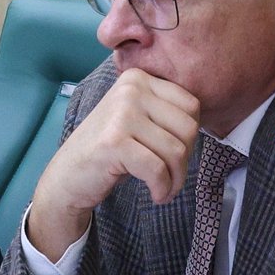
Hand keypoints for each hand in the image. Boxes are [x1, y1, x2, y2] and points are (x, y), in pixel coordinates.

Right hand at [27, 68, 199, 258]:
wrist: (68, 176)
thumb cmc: (109, 151)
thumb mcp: (137, 119)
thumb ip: (164, 111)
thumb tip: (205, 120)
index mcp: (137, 79)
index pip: (191, 105)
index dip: (190, 136)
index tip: (174, 153)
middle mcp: (129, 90)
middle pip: (188, 127)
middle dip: (185, 160)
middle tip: (170, 175)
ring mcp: (120, 114)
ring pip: (176, 151)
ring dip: (175, 179)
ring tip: (163, 188)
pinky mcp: (114, 142)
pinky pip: (157, 169)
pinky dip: (162, 188)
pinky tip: (155, 194)